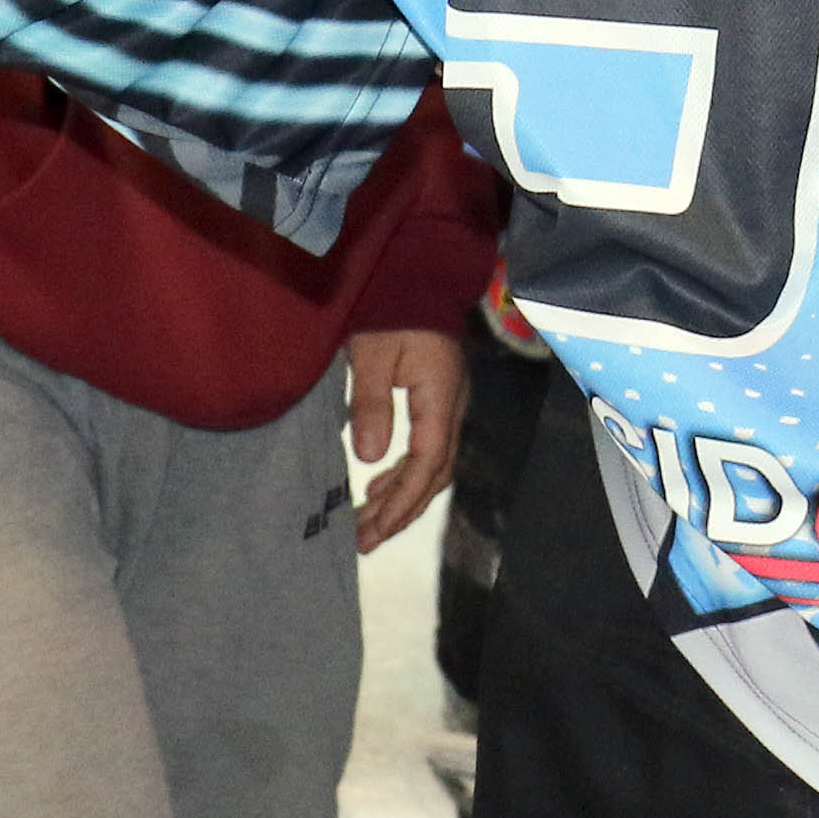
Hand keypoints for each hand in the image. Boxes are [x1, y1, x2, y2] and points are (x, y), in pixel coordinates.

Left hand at [343, 326, 466, 551]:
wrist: (418, 277)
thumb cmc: (392, 309)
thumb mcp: (371, 353)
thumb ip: (370, 403)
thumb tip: (371, 458)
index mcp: (441, 397)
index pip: (427, 463)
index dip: (401, 502)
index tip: (373, 530)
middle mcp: (453, 406)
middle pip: (435, 474)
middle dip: (401, 511)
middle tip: (365, 540)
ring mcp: (450, 404)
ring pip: (435, 466)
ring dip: (403, 497)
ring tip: (369, 523)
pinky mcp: (440, 401)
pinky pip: (430, 450)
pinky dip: (406, 475)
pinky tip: (380, 485)